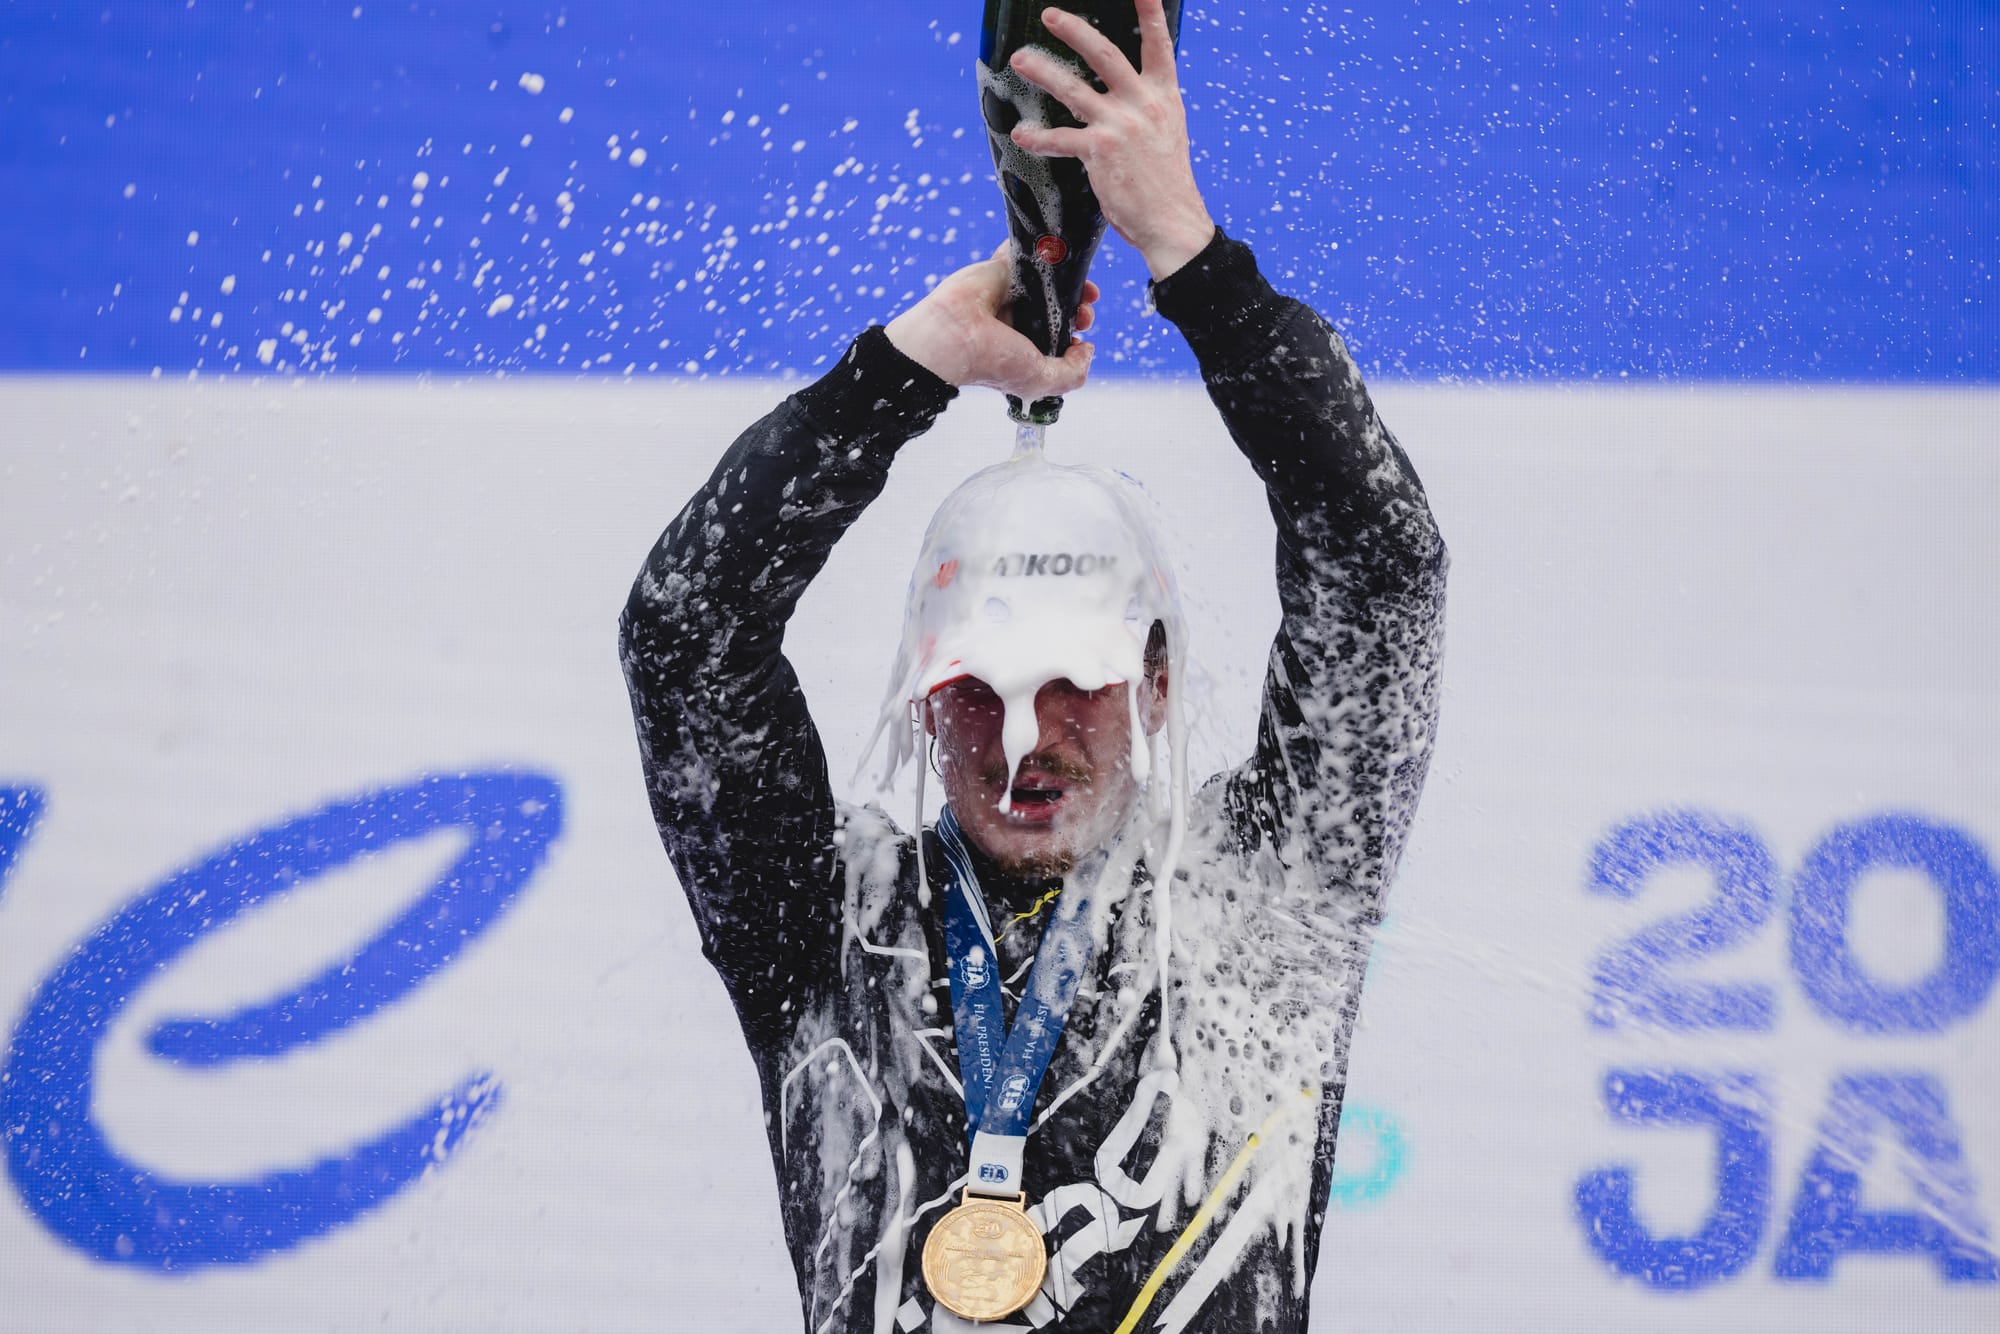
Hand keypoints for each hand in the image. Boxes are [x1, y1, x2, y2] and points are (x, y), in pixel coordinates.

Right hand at [886, 244, 1098, 398]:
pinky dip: (1040, 246)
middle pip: (1057, 306)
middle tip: (1084, 311)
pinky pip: (1021, 250)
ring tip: (1083, 287)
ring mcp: (1010, 293)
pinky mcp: (999, 268)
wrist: (954, 336)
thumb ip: (1072, 373)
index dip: (1075, 333)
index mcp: (1024, 348)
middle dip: (1078, 307)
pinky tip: (1058, 248)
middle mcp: (1018, 320)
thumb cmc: (992, 361)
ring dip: (1069, 278)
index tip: (1081, 335)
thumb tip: (1088, 349)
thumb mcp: (1041, 380)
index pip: (1057, 336)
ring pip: (1047, 279)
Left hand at [1008, 0, 1214, 280]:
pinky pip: (1060, 139)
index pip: (1158, 43)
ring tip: (1020, 60)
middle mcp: (1143, 104)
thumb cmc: (1167, 182)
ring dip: (1043, 72)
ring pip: (1074, 89)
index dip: (1149, 11)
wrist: (1172, 221)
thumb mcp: (1167, 132)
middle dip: (1075, 31)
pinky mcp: (1100, 151)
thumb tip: (1129, 92)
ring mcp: (1120, 125)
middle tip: (1050, 16)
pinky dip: (1038, 137)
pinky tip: (1022, 135)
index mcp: (1164, 96)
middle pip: (1105, 54)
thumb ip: (1148, 108)